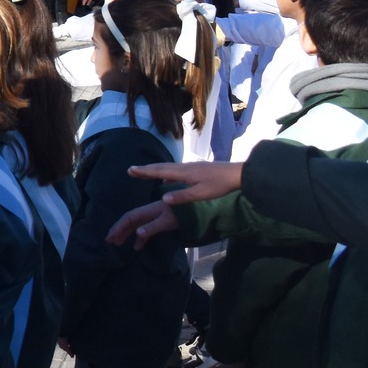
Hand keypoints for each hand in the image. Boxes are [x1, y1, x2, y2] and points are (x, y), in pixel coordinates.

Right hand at [107, 200, 179, 246]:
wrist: (192, 208)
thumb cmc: (179, 214)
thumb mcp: (166, 221)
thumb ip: (152, 227)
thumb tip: (137, 233)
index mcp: (145, 212)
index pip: (127, 219)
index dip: (117, 228)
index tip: (110, 238)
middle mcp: (145, 213)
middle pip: (128, 222)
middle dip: (118, 231)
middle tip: (110, 242)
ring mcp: (151, 217)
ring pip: (135, 226)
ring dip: (126, 234)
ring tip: (118, 244)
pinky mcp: (157, 222)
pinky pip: (144, 230)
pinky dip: (139, 238)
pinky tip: (137, 247)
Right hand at [127, 160, 241, 203]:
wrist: (237, 174)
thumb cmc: (220, 185)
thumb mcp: (201, 194)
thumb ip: (182, 196)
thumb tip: (162, 200)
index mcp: (183, 173)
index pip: (159, 172)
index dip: (144, 172)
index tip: (130, 170)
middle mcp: (183, 167)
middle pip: (161, 167)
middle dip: (145, 169)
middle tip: (131, 170)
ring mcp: (190, 167)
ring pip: (168, 168)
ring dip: (154, 169)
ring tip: (144, 172)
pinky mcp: (196, 169)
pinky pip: (175, 170)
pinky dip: (166, 173)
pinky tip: (167, 179)